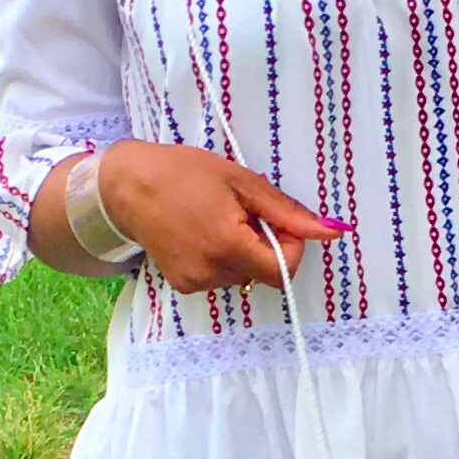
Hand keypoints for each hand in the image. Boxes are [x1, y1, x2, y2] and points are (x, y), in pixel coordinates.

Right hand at [96, 140, 346, 294]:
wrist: (127, 186)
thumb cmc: (184, 173)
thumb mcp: (242, 182)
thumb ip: (287, 211)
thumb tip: (331, 230)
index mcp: (228, 246)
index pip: (283, 270)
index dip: (291, 246)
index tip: (277, 221)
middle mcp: (211, 272)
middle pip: (264, 273)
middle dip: (264, 245)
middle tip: (240, 212)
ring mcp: (195, 283)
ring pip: (244, 275)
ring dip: (243, 251)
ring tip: (217, 219)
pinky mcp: (183, 285)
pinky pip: (220, 277)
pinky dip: (222, 258)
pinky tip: (202, 233)